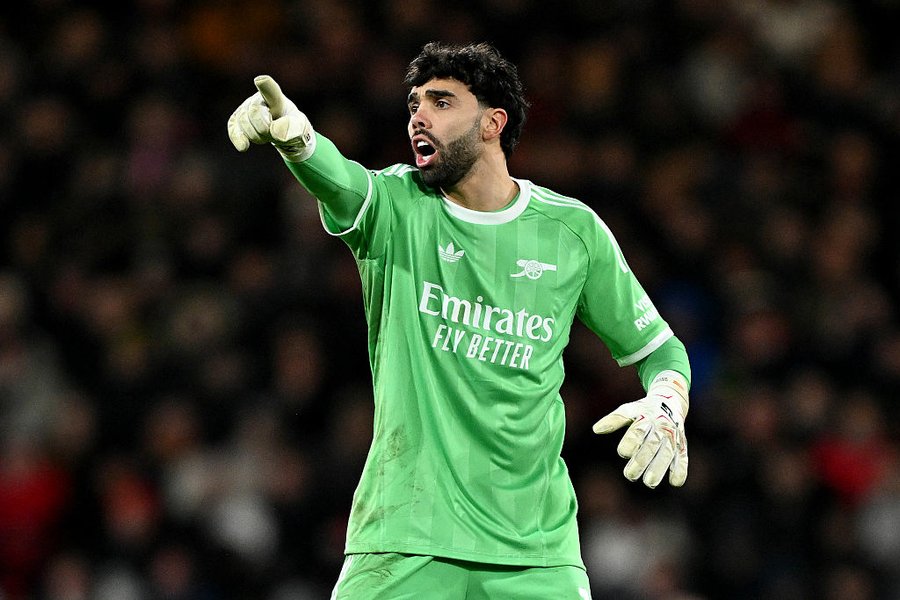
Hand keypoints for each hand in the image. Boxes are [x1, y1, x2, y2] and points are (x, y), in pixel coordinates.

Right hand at [227, 75, 315, 161]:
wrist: (284, 134)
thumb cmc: (293, 127)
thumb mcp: (300, 128)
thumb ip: (292, 128)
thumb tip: (275, 131)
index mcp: (276, 98)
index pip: (270, 90)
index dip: (265, 86)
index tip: (260, 81)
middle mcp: (258, 99)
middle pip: (254, 112)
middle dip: (264, 127)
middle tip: (274, 132)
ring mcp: (245, 108)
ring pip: (244, 123)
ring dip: (257, 136)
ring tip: (267, 134)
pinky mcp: (236, 121)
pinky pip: (234, 130)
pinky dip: (239, 139)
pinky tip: (244, 147)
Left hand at [592, 370, 688, 487]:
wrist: (670, 401)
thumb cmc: (643, 410)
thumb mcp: (629, 410)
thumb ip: (615, 419)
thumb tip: (596, 429)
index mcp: (646, 417)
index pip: (638, 430)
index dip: (631, 441)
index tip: (622, 453)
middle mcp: (661, 426)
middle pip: (652, 444)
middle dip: (642, 460)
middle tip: (629, 475)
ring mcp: (672, 436)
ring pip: (667, 452)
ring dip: (659, 467)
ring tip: (649, 482)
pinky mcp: (681, 445)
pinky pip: (682, 457)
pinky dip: (680, 469)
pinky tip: (675, 482)